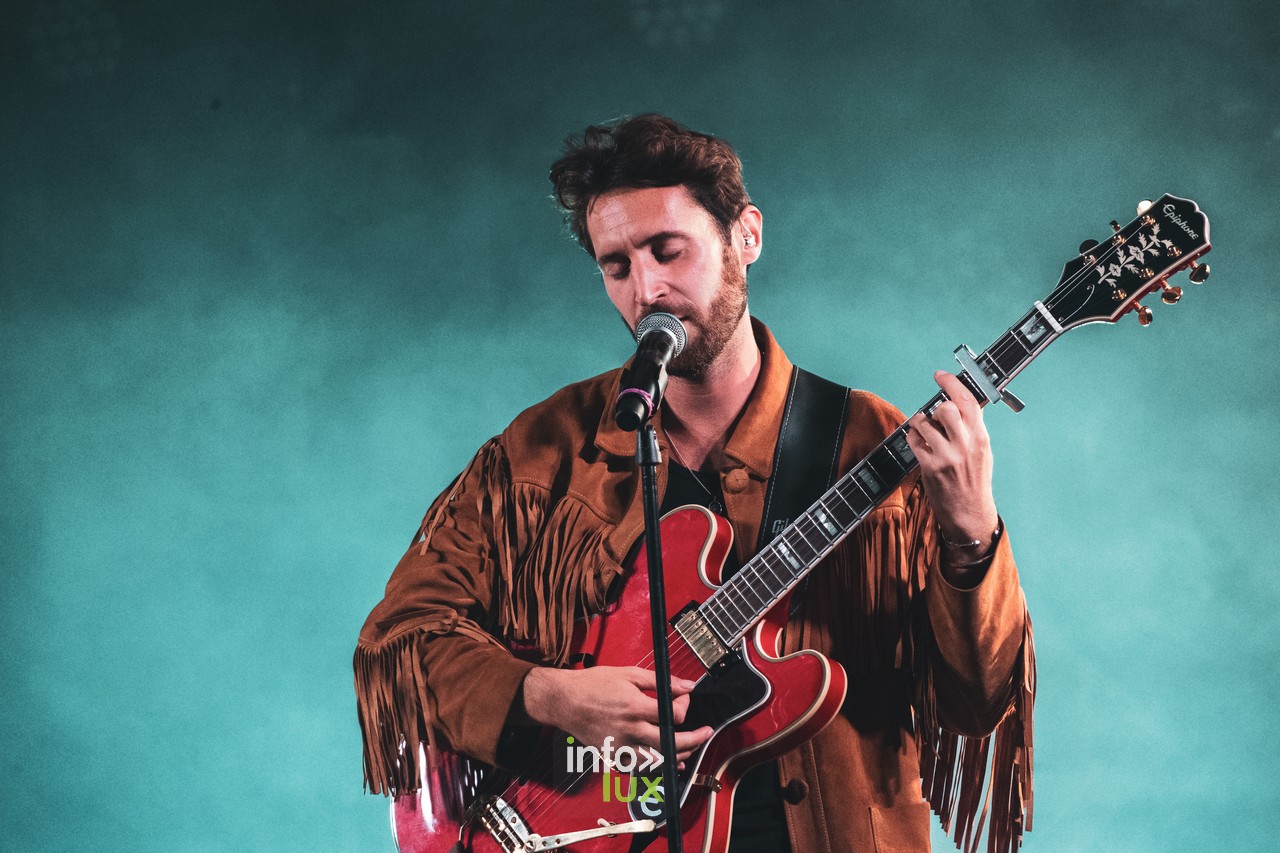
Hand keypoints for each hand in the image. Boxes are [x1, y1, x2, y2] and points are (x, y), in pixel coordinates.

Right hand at [522, 666, 712, 762]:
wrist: (564, 700)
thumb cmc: (594, 684)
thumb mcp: (629, 673)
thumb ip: (660, 681)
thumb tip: (687, 685)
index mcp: (634, 707)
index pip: (673, 714)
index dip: (685, 705)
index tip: (684, 698)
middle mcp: (629, 730)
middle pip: (671, 743)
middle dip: (694, 739)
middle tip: (706, 733)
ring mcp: (620, 746)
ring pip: (657, 761)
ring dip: (677, 756)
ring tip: (689, 749)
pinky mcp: (612, 756)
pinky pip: (639, 768)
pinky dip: (655, 766)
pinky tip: (666, 761)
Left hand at [905, 371, 999, 553]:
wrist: (970, 513)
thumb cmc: (975, 480)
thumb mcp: (982, 451)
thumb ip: (973, 427)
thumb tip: (960, 402)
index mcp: (981, 437)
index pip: (968, 401)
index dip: (952, 383)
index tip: (941, 375)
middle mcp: (965, 445)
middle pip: (945, 408)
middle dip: (937, 407)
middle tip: (935, 415)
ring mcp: (947, 456)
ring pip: (925, 422)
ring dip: (920, 422)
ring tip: (924, 429)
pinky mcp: (930, 467)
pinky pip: (913, 440)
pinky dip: (912, 436)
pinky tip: (918, 442)